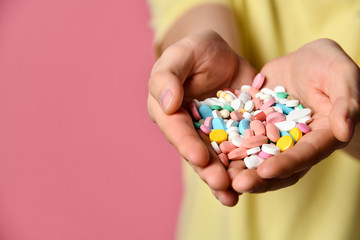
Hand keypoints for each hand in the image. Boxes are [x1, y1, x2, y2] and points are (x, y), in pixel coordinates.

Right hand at [147, 30, 256, 205]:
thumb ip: (168, 77)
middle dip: (207, 170)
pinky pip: (240, 152)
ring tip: (234, 195)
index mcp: (168, 112)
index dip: (186, 144)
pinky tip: (255, 182)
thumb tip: (167, 105)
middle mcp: (187, 129)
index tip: (198, 157)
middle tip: (221, 184)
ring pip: (217, 159)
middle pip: (196, 151)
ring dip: (225, 178)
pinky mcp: (234, 135)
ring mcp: (211, 135)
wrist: (222, 55)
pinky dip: (246, 167)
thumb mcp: (181, 54)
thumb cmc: (195, 50)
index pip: (176, 129)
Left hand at [230, 39, 359, 193]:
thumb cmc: (328, 64)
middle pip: (278, 165)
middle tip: (235, 184)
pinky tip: (209, 150)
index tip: (266, 171)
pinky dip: (226, 147)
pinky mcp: (254, 127)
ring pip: (255, 157)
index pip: (306, 155)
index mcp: (321, 137)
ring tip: (218, 175)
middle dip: (257, 177)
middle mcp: (294, 144)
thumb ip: (346, 101)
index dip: (287, 164)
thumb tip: (345, 130)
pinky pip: (240, 139)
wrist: (302, 61)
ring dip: (238, 168)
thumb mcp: (340, 74)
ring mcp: (272, 138)